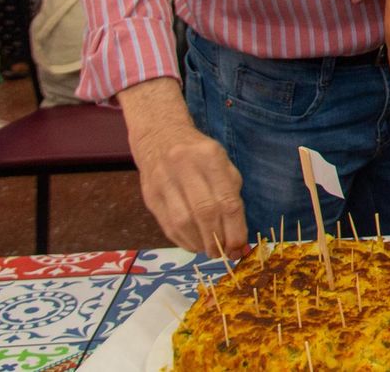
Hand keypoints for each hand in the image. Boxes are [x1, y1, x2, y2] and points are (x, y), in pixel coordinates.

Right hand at [120, 79, 247, 256]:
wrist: (160, 136)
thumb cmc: (200, 154)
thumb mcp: (223, 164)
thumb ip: (232, 196)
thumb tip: (239, 236)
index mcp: (210, 157)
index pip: (227, 200)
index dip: (235, 229)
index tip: (239, 247)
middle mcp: (185, 168)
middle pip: (205, 213)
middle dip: (217, 240)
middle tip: (224, 254)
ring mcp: (164, 181)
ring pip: (183, 222)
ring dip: (200, 243)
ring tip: (210, 250)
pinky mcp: (149, 195)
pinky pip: (167, 225)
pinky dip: (183, 240)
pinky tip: (194, 244)